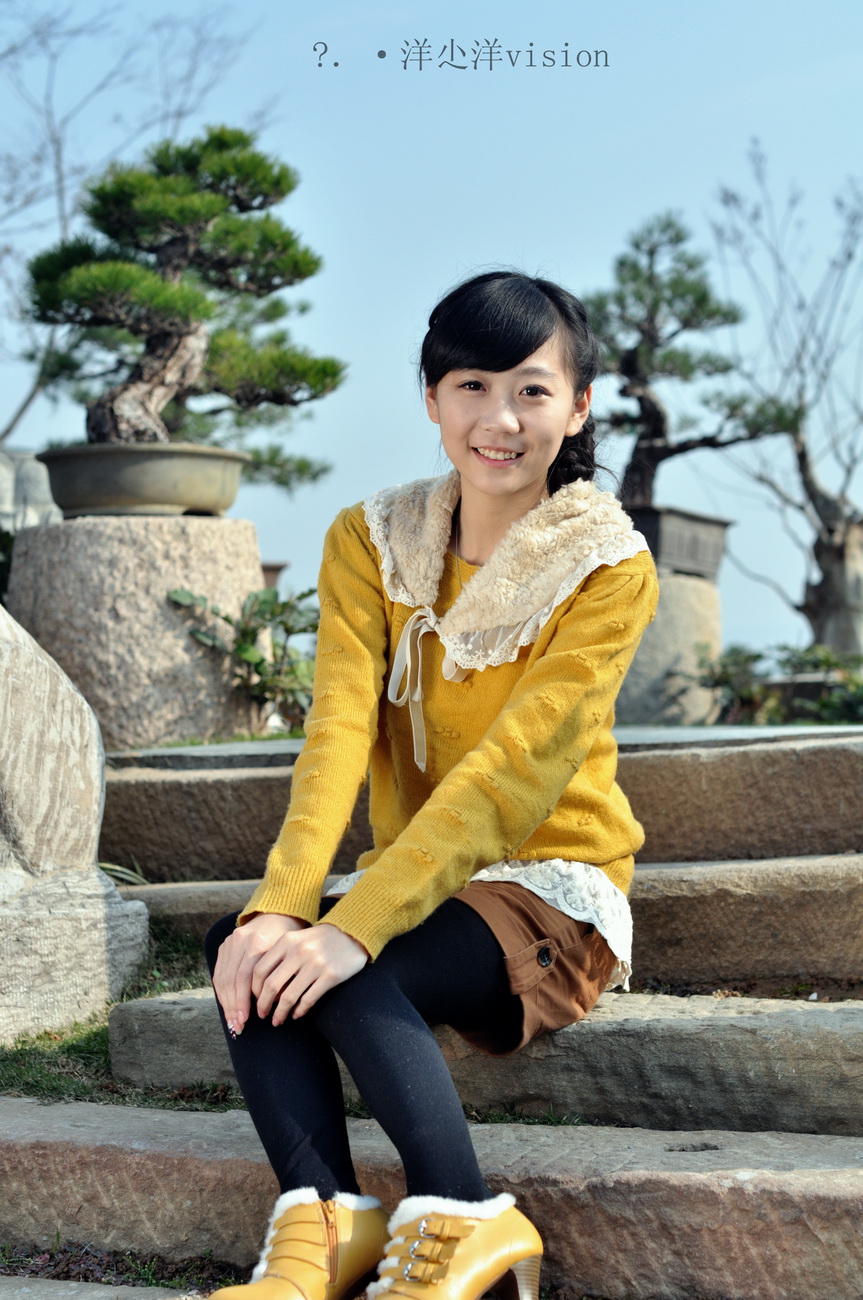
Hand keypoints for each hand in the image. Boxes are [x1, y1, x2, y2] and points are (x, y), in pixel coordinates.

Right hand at [212, 912, 307, 1035]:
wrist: (277, 914)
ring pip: (222, 977)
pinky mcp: (224, 945)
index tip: (246, 1019)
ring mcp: (230, 942)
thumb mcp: (287, 955)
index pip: (245, 978)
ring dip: (226, 1002)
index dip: (243, 1001)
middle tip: (238, 1026)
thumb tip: (273, 1006)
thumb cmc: (287, 939)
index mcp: (258, 943)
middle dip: (233, 1006)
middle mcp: (240, 941)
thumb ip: (280, 977)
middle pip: (231, 980)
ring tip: (232, 1021)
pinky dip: (222, 991)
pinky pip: (219, 972)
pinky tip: (227, 1005)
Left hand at [251, 923, 369, 1023]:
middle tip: (262, 1014)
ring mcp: (315, 964)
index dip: (254, 989)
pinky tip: (297, 1014)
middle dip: (263, 1004)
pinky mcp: (330, 975)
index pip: (260, 970)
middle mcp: (299, 952)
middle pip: (271, 985)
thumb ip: (279, 957)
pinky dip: (300, 1010)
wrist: (351, 933)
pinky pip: (308, 999)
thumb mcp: (296, 940)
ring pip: (289, 996)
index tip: (255, 999)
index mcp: (286, 941)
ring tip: (277, 1020)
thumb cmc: (319, 940)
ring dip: (280, 1013)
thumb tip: (263, 988)